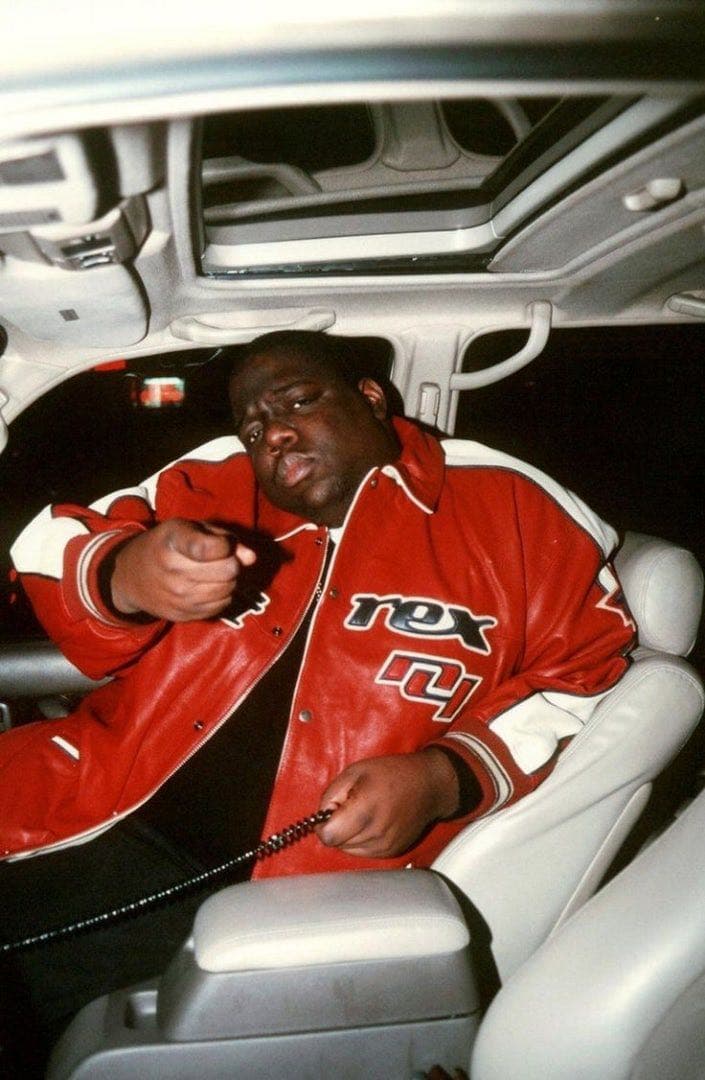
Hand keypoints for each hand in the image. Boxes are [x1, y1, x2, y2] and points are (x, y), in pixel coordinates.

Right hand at [110, 519, 255, 621]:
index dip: (225, 546)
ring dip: (228, 580)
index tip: (220, 544)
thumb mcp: (189, 529)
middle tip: (219, 559)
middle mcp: (173, 571)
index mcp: (173, 541)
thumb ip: (223, 538)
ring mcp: (178, 597)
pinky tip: (207, 586)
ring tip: (213, 572)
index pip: (209, 548)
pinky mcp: (183, 615)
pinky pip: (221, 605)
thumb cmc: (167, 545)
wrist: (131, 576)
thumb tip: (251, 558)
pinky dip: (221, 595)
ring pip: (229, 589)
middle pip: (228, 570)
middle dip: (231, 562)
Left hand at [316, 748, 458, 858]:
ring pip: (349, 850)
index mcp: (364, 812)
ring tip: (364, 812)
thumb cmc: (392, 773)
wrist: (429, 785)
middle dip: (337, 827)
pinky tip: (374, 821)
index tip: (331, 810)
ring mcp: (385, 847)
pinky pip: (364, 851)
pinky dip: (362, 840)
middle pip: (337, 844)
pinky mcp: (392, 852)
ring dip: (349, 834)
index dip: (323, 823)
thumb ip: (331, 795)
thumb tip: (321, 816)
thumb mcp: (355, 771)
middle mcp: (375, 835)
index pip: (328, 836)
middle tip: (350, 806)